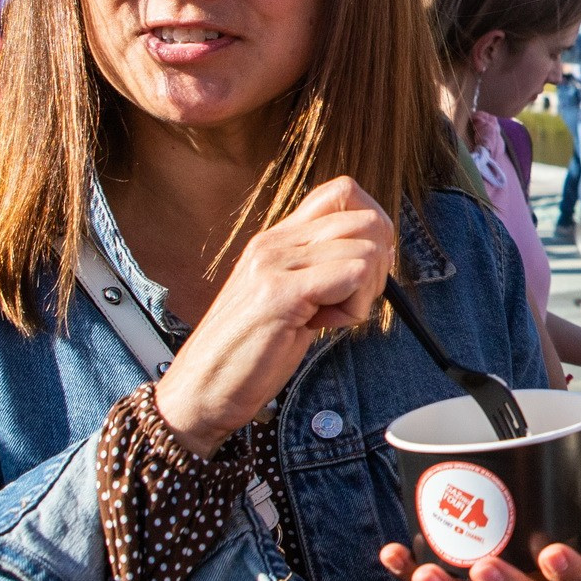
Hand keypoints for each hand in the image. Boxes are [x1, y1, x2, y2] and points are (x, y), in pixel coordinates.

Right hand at [156, 178, 396, 456]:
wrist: (200, 388)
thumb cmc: (249, 351)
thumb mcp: (288, 297)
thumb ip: (319, 270)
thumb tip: (375, 257)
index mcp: (278, 238)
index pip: (343, 192)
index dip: (373, 226)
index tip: (367, 267)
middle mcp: (275, 242)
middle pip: (366, 219)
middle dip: (379, 264)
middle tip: (353, 299)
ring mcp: (275, 263)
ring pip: (366, 250)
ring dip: (364, 293)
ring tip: (329, 317)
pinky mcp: (280, 293)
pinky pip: (352, 276)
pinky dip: (353, 308)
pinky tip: (322, 325)